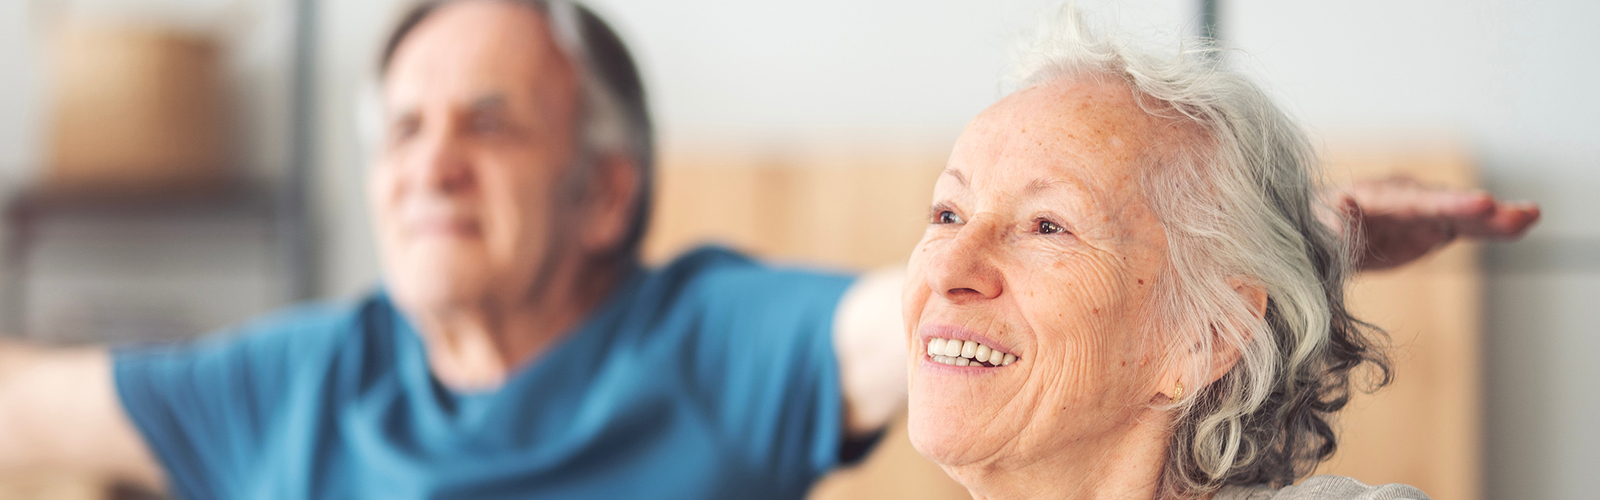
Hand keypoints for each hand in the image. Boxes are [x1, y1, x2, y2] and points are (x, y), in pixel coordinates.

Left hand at [1329, 177, 1540, 270]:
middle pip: (1443, 203)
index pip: (1411, 200)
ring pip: (1461, 212)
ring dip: (1494, 217)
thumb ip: (1331, 225)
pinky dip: (1490, 228)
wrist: (1311, 238)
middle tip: (1514, 212)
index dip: (1446, 203)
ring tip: (1529, 216)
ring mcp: (1419, 212)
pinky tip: (1520, 224)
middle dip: (1476, 207)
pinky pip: (1464, 226)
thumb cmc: (1307, 231)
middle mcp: (1400, 197)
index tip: (1480, 201)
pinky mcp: (1429, 227)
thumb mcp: (1311, 232)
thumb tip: (1341, 210)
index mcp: (1369, 196)